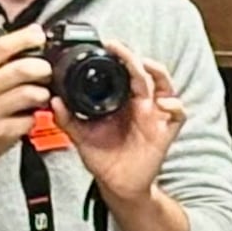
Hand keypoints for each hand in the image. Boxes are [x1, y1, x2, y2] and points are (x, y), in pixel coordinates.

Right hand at [0, 25, 53, 157]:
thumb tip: (35, 32)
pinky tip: (32, 112)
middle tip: (47, 71)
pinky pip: (31, 118)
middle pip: (21, 69)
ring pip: (30, 93)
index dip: (25, 38)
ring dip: (43, 92)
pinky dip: (38, 114)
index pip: (1, 47)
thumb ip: (5, 56)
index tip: (40, 36)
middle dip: (42, 68)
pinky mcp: (1, 131)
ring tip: (41, 93)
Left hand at [69, 52, 186, 207]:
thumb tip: (54, 101)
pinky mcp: (165, 131)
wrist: (116, 185)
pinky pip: (177, 114)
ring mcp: (154, 116)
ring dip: (158, 72)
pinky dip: (175, 106)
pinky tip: (164, 104)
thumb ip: (67, 119)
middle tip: (118, 48)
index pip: (124, 71)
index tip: (107, 45)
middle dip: (133, 57)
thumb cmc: (103, 158)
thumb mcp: (80, 136)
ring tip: (146, 66)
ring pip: (164, 85)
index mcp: (121, 100)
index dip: (119, 56)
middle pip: (143, 72)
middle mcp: (140, 103)